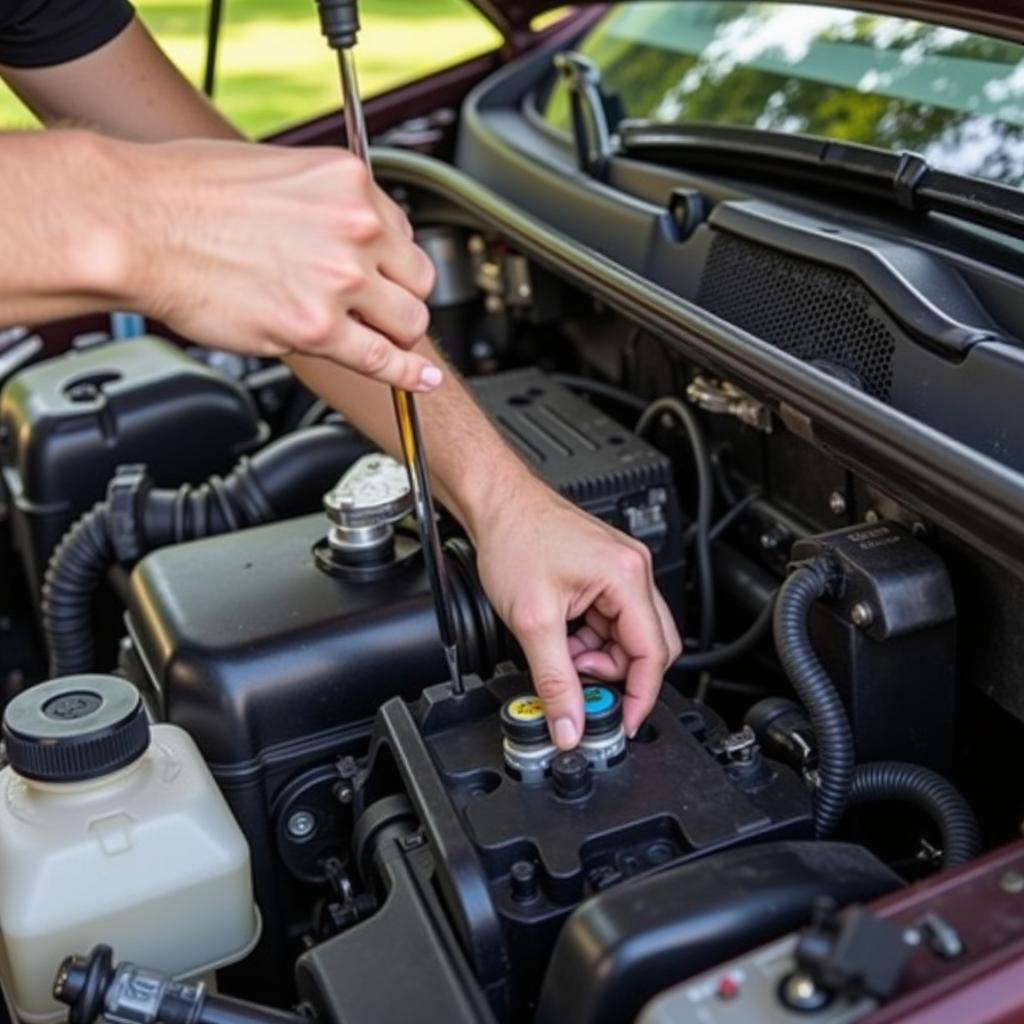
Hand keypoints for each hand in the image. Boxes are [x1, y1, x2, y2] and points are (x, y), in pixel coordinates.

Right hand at [120, 139, 440, 390]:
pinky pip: (382, 360)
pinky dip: (406, 376)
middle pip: (417, 278)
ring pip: (408, 322)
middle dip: (399, 297)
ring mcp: (339, 280)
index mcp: (349, 182)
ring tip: (378, 339)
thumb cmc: (183, 192)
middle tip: (378, 309)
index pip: (402, 232)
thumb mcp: (274, 171)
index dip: (390, 260)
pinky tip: (419, 382)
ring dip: (396, 334)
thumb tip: (339, 231)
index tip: (383, 275)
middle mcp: (355, 228)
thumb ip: (321, 205)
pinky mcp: (315, 328)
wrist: (137, 223)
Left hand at [473, 477, 681, 749]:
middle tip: (582, 687)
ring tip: (560, 653)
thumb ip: (554, 680)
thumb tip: (570, 724)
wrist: (496, 503)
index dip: (640, 697)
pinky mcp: (605, 573)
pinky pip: (611, 621)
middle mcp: (633, 570)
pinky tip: (562, 636)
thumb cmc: (514, 538)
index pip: (654, 654)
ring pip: (627, 637)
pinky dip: (589, 639)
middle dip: (616, 675)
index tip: (622, 723)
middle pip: (649, 646)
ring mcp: (621, 569)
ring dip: (597, 656)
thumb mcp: (532, 621)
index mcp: (627, 577)